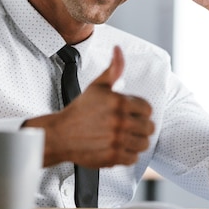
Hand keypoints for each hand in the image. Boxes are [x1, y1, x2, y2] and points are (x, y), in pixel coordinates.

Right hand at [23, 46, 154, 167]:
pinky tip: (117, 147)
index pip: (147, 109)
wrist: (60, 134)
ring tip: (124, 137)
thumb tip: (118, 50)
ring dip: (136, 141)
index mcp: (119, 102)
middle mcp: (119, 122)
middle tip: (127, 126)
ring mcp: (117, 140)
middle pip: (148, 128)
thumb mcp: (97, 86)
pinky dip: (127, 155)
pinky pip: (133, 158)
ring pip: (143, 144)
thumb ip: (113, 69)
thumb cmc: (80, 110)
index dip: (140, 111)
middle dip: (140, 127)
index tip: (130, 113)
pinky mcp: (113, 157)